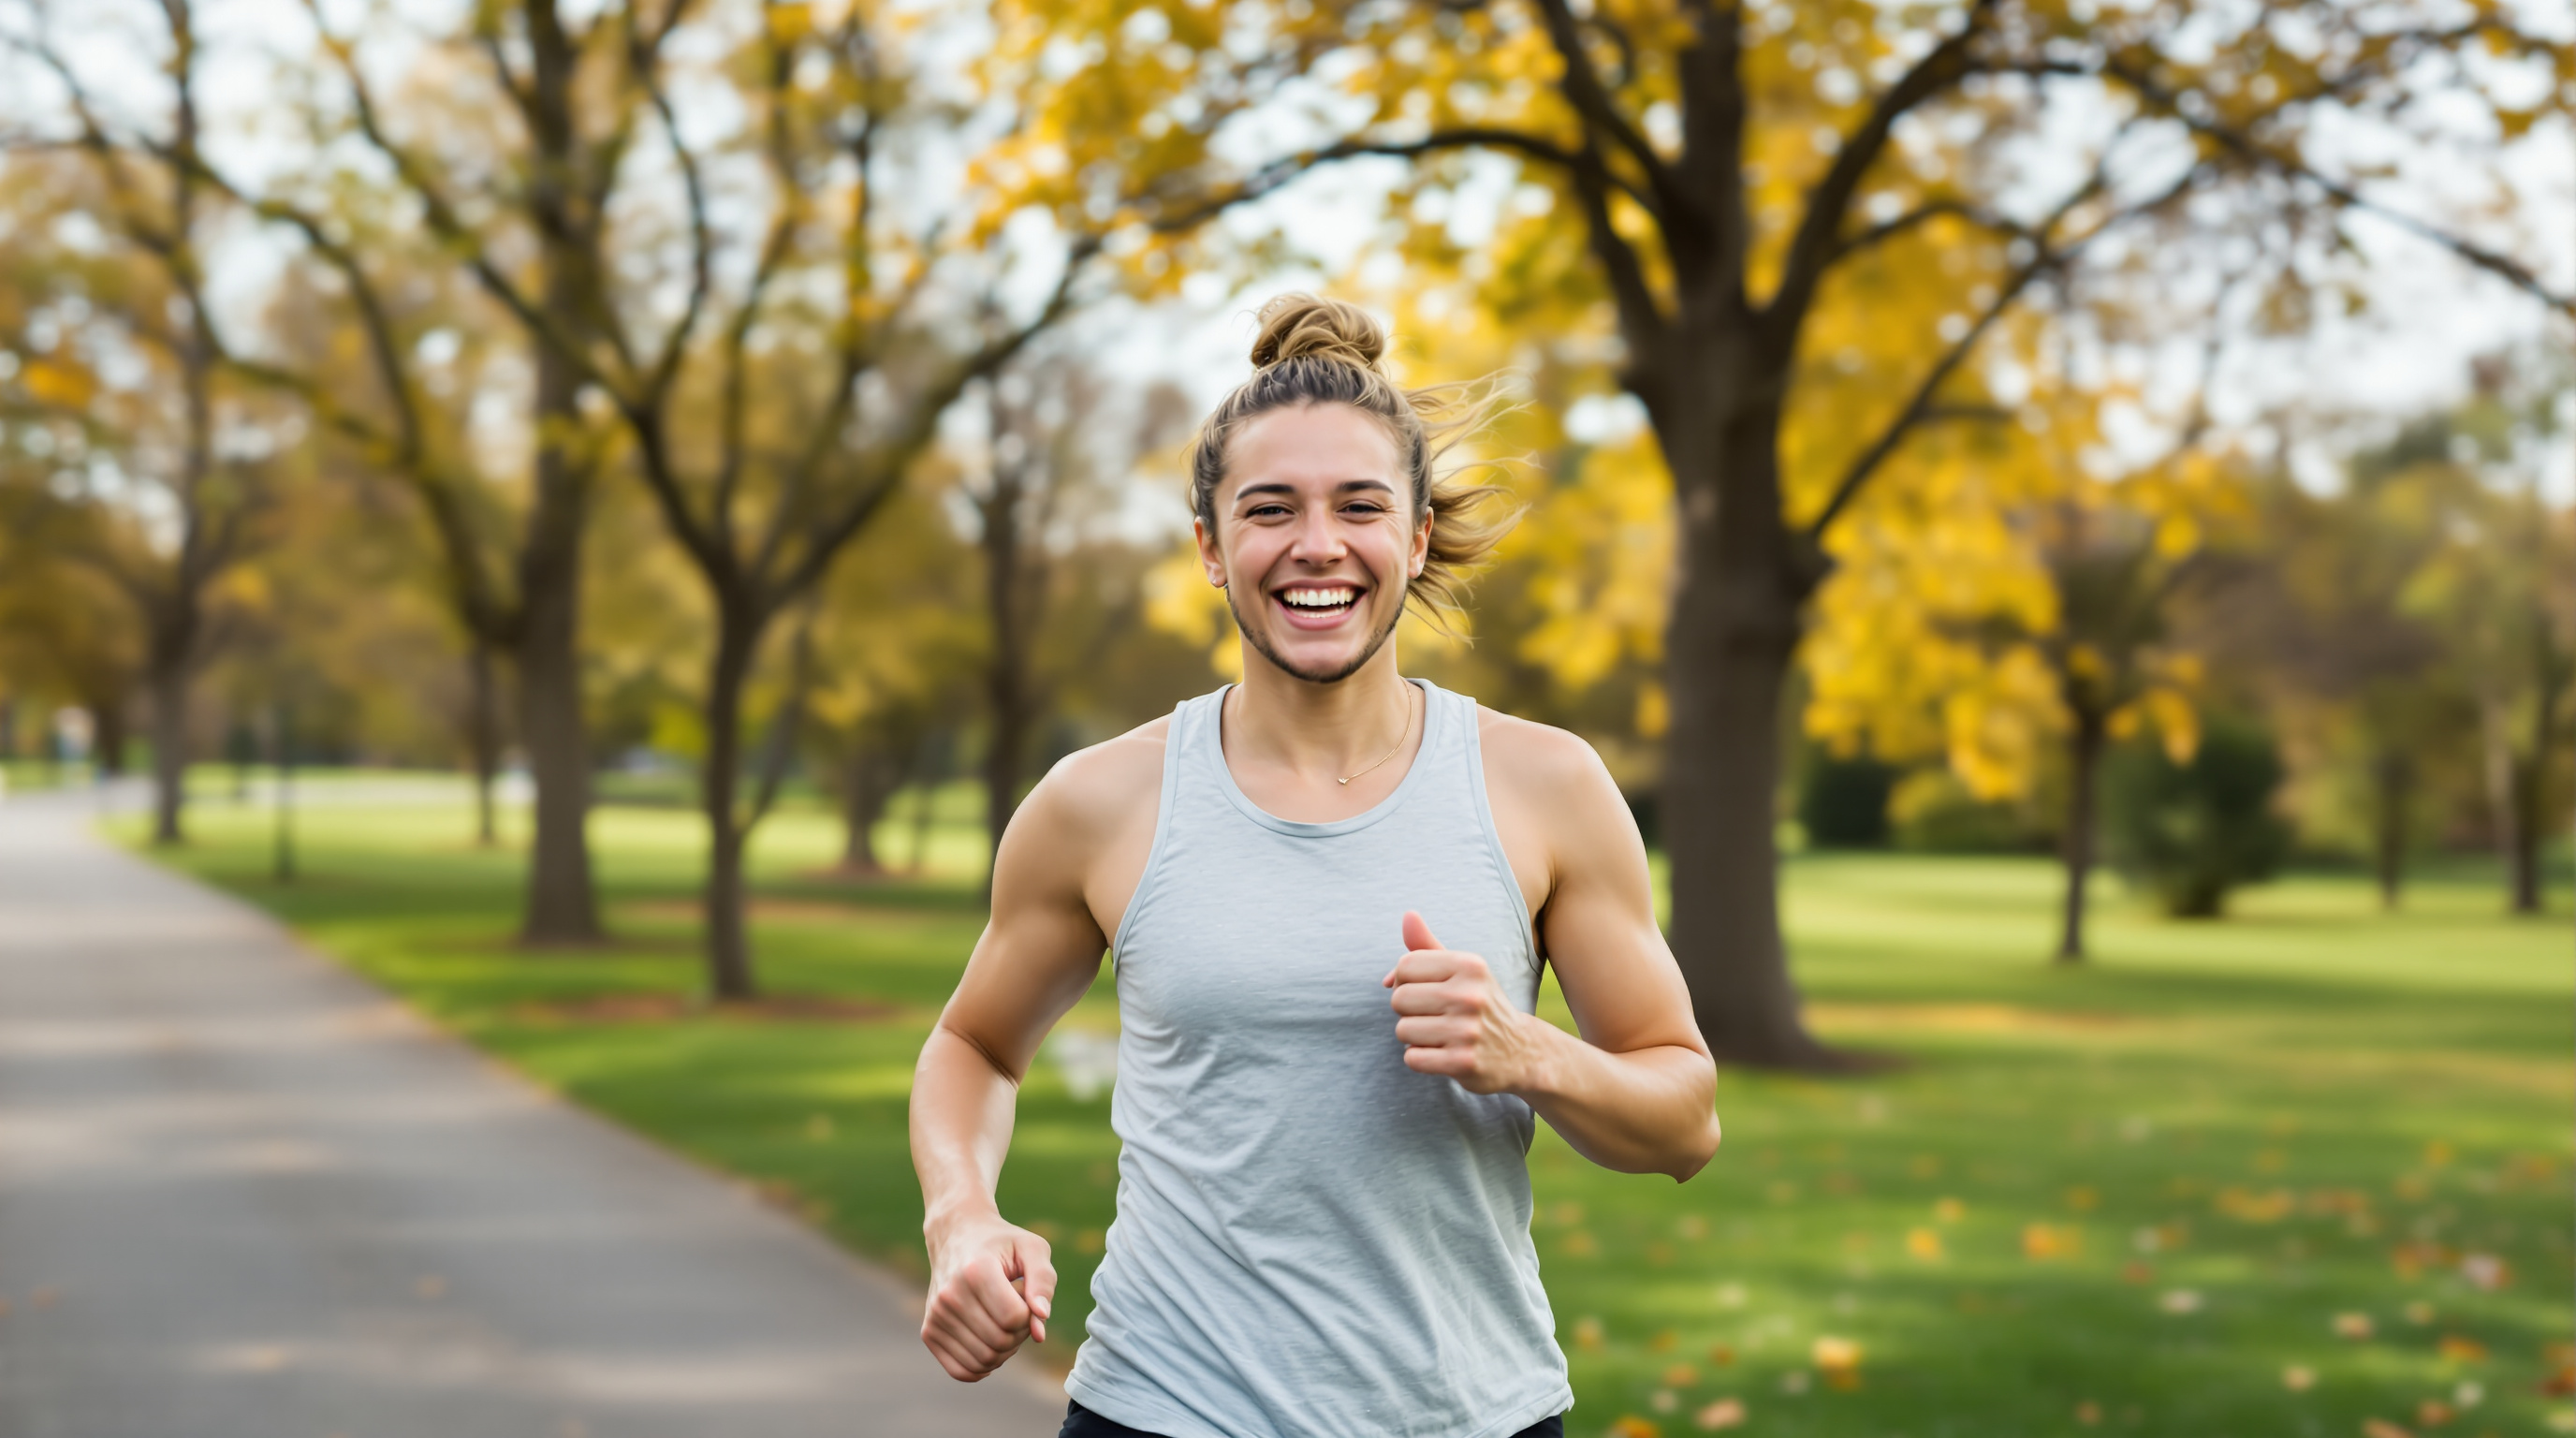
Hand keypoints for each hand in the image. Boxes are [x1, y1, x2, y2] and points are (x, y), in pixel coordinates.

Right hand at [920, 1210, 1055, 1381]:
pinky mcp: (929, 1332)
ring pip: (984, 1361)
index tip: (1024, 1294)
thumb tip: (1041, 1321)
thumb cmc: (1001, 1244)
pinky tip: (990, 1343)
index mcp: (976, 1271)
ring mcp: (935, 1315)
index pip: (1015, 1317)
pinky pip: (962, 1371)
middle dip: (1020, 1333)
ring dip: (1004, 1349)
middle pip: (1000, 1341)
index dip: (1030, 1313)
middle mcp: (950, 1295)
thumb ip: (1043, 1281)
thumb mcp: (1032, 1248)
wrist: (956, 1236)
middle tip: (1017, 1310)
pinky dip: (983, 1367)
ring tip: (1002, 1321)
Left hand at [1383, 911, 1552, 1095]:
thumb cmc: (1479, 1004)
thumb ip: (1429, 944)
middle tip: (1435, 1016)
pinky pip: (1412, 1058)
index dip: (1405, 981)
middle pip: (1399, 999)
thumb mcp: (1462, 971)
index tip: (1425, 990)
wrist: (1521, 1051)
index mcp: (1470, 965)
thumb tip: (1407, 915)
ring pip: (1402, 1030)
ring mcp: (1467, 1031)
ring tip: (1441, 1035)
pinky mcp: (1463, 1062)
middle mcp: (1471, 995)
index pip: (1405, 966)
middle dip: (1408, 1011)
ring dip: (1414, 1037)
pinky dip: (1420, 1058)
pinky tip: (1443, 1054)